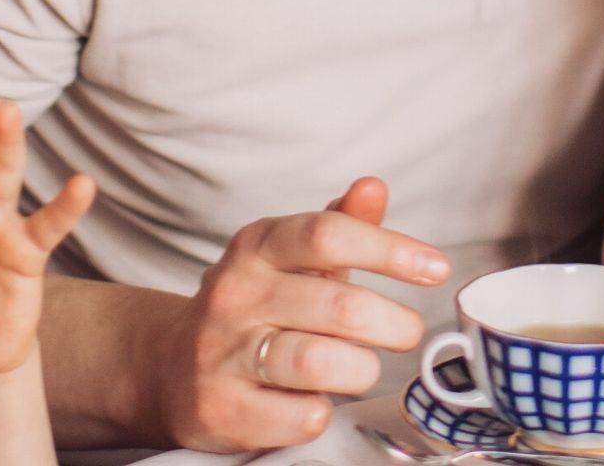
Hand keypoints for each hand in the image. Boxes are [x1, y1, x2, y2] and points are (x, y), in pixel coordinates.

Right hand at [156, 177, 450, 451]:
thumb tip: (373, 187)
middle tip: (408, 332)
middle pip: (339, 305)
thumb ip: (339, 225)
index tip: (436, 268)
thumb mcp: (290, 259)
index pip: (329, 234)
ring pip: (320, 362)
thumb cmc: (254, 309)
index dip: (390, 249)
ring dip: (361, 369)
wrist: (167, 368)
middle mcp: (236, 293)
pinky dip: (322, 411)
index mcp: (257, 246)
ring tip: (362, 368)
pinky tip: (316, 401)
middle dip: (394, 324)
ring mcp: (222, 351)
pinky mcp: (219, 407)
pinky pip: (300, 415)